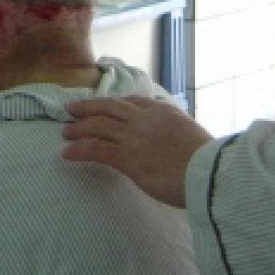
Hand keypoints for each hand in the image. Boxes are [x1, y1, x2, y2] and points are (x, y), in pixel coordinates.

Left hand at [62, 96, 211, 206]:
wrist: (209, 173)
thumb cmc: (208, 161)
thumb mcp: (193, 134)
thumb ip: (176, 131)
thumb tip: (171, 139)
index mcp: (163, 111)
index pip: (133, 102)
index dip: (114, 105)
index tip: (103, 107)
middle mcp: (145, 119)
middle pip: (108, 107)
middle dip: (88, 107)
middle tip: (71, 109)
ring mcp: (134, 137)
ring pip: (98, 126)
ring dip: (79, 128)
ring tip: (66, 132)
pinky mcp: (127, 158)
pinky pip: (96, 150)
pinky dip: (79, 150)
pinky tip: (67, 154)